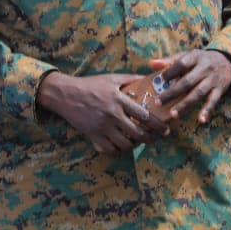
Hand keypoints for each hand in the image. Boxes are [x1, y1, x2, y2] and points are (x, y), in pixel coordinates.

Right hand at [37, 72, 170, 154]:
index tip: (165, 128)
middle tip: (153, 138)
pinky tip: (120, 146)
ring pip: (125, 144)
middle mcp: (112, 114)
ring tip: (137, 142)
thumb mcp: (111, 78)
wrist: (65, 94)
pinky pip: (109, 150)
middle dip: (149, 138)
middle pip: (137, 133)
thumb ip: (130, 79)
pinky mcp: (92, 135)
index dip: (158, 124)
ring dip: (134, 145)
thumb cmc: (90, 85)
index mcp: (118, 99)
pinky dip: (117, 151)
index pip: (144, 115)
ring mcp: (102, 127)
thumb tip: (148, 78)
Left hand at [147, 50, 230, 123]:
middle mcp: (205, 68)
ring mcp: (212, 79)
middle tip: (158, 102)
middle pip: (187, 81)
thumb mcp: (188, 56)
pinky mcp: (220, 89)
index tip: (161, 78)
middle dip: (172, 93)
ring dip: (185, 104)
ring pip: (198, 93)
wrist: (227, 62)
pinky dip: (207, 110)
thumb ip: (169, 61)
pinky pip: (213, 101)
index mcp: (195, 57)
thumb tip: (151, 64)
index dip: (171, 71)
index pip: (182, 63)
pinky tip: (201, 120)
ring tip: (173, 114)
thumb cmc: (200, 60)